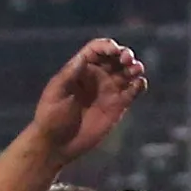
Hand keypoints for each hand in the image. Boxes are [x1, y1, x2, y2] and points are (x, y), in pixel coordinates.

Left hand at [27, 37, 149, 160]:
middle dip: (125, 54)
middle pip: (116, 57)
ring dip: (134, 67)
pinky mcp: (117, 107)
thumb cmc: (51, 117)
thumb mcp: (56, 93)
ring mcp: (108, 91)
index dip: (108, 46)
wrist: (57, 144)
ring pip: (127, 72)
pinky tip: (139, 84)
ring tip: (136, 70)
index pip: (97, 49)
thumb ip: (70, 74)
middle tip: (127, 60)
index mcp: (80, 69)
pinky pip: (132, 92)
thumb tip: (83, 57)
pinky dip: (139, 85)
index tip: (115, 51)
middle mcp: (96, 77)